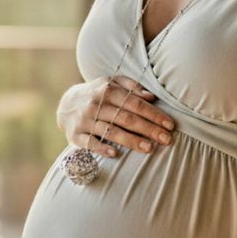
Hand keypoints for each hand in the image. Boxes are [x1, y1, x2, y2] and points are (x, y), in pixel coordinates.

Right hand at [56, 76, 174, 157]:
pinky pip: (90, 143)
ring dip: (131, 141)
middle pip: (126, 119)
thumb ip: (132, 87)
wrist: (66, 103)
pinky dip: (102, 149)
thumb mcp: (112, 83)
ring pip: (111, 132)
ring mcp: (85, 120)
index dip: (153, 114)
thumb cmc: (98, 93)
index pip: (135, 103)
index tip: (170, 124)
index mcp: (107, 90)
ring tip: (149, 149)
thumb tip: (152, 97)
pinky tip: (116, 154)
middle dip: (149, 129)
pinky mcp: (75, 135)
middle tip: (167, 139)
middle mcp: (96, 104)